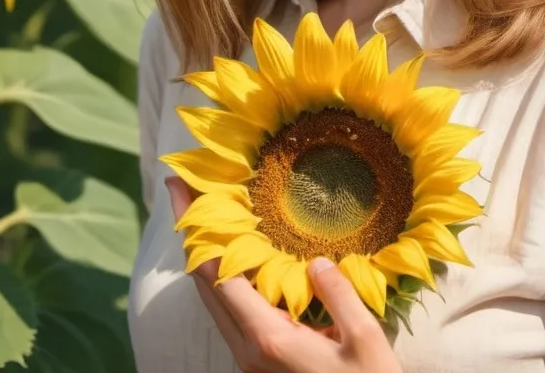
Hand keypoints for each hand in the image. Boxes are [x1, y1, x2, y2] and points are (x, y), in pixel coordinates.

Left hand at [166, 177, 402, 372]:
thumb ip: (339, 296)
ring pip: (212, 298)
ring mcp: (249, 357)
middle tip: (180, 189)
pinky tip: (233, 251)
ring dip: (202, 252)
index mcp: (267, 338)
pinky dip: (221, 272)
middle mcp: (247, 348)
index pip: (217, 272)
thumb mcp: (365, 341)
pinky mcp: (258, 359)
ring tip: (202, 210)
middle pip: (203, 282)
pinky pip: (229, 308)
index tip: (181, 188)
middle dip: (188, 232)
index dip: (196, 226)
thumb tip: (316, 260)